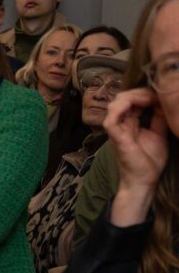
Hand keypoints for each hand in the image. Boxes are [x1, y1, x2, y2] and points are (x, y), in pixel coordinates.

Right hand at [104, 87, 170, 224]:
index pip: (132, 100)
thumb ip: (159, 119)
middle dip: (140, 92)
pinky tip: (134, 105)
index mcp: (131, 123)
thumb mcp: (160, 133)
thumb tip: (163, 103)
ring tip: (148, 99)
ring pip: (115, 105)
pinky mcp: (116, 138)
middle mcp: (122, 124)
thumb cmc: (150, 160)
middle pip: (123, 98)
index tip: (161, 94)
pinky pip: (111, 120)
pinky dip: (120, 109)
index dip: (145, 93)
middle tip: (156, 95)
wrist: (144, 180)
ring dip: (131, 97)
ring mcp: (117, 131)